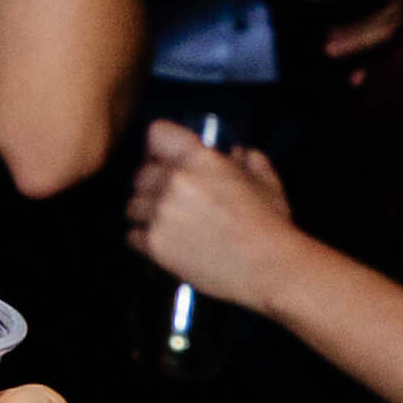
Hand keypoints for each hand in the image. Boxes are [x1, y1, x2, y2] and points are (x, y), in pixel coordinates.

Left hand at [119, 123, 309, 305]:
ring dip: (146, 213)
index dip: (160, 147)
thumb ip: (248, 160)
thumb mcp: (265, 182)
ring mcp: (161, 213)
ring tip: (166, 223)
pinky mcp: (155, 244)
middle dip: (153, 184)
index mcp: (199, 158)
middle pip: (140, 173)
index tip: (166, 159)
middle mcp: (174, 181)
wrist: (269, 267)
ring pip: (133, 205)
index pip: (156, 134)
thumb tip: (236, 152)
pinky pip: (131, 236)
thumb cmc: (270, 224)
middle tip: (169, 198)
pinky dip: (143, 239)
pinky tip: (163, 242)